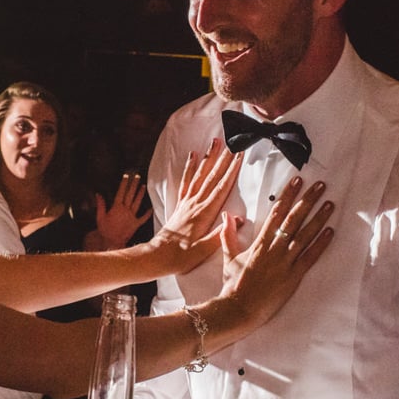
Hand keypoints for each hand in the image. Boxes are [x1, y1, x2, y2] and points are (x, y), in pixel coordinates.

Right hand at [90, 174, 151, 250]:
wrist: (112, 242)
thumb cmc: (105, 230)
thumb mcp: (100, 217)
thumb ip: (100, 205)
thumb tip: (98, 195)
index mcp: (116, 207)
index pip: (121, 192)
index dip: (124, 183)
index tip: (126, 176)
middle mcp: (125, 210)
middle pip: (130, 195)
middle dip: (134, 185)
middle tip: (137, 177)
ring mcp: (132, 217)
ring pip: (137, 203)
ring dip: (140, 194)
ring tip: (143, 186)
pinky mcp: (136, 224)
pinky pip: (143, 218)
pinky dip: (148, 213)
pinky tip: (151, 208)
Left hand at [150, 139, 241, 270]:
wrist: (158, 256)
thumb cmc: (181, 256)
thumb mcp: (204, 250)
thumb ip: (221, 235)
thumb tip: (238, 220)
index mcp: (204, 214)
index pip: (221, 188)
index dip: (232, 171)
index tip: (239, 156)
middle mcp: (195, 204)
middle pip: (212, 177)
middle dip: (224, 159)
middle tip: (232, 143)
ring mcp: (187, 202)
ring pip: (200, 175)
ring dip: (208, 157)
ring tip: (215, 142)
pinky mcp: (181, 204)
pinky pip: (186, 181)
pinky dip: (190, 167)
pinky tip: (193, 155)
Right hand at [214, 176, 334, 327]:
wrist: (239, 309)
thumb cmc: (233, 284)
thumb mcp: (229, 257)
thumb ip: (228, 235)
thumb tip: (227, 215)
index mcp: (260, 243)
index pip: (276, 213)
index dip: (288, 195)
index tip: (297, 181)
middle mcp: (275, 249)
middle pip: (294, 219)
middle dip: (308, 200)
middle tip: (320, 186)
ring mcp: (285, 263)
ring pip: (305, 235)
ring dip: (319, 218)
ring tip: (330, 203)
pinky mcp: (294, 277)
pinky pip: (310, 257)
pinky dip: (321, 244)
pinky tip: (330, 231)